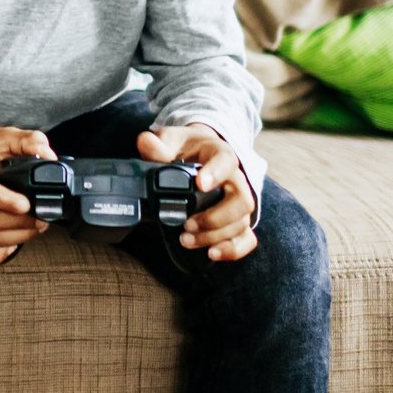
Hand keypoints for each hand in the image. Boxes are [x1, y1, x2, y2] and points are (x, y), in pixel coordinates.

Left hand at [138, 124, 257, 261]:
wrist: (198, 152)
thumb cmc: (185, 147)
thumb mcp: (170, 140)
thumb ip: (158, 144)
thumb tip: (146, 143)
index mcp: (220, 154)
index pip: (226, 161)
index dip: (216, 172)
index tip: (200, 183)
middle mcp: (236, 179)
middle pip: (241, 200)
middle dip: (215, 217)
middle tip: (187, 224)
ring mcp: (238, 202)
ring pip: (241, 222)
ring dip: (215, 235)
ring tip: (186, 239)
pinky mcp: (237, 220)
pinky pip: (246, 238)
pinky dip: (233, 249)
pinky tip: (212, 253)